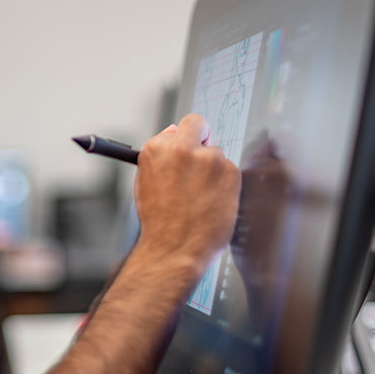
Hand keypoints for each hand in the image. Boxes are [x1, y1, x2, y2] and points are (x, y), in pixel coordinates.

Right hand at [134, 113, 241, 270]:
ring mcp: (208, 158)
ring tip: (200, 197)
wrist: (175, 247)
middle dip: (200, 139)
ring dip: (212, 170)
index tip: (186, 152)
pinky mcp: (230, 172)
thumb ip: (160, 157)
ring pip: (216, 154)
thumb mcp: (145, 183)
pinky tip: (212, 202)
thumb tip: (173, 136)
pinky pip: (229, 171)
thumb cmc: (159, 222)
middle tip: (198, 164)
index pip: (179, 127)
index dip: (183, 140)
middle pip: (199, 126)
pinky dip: (224, 184)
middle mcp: (182, 148)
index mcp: (157, 148)